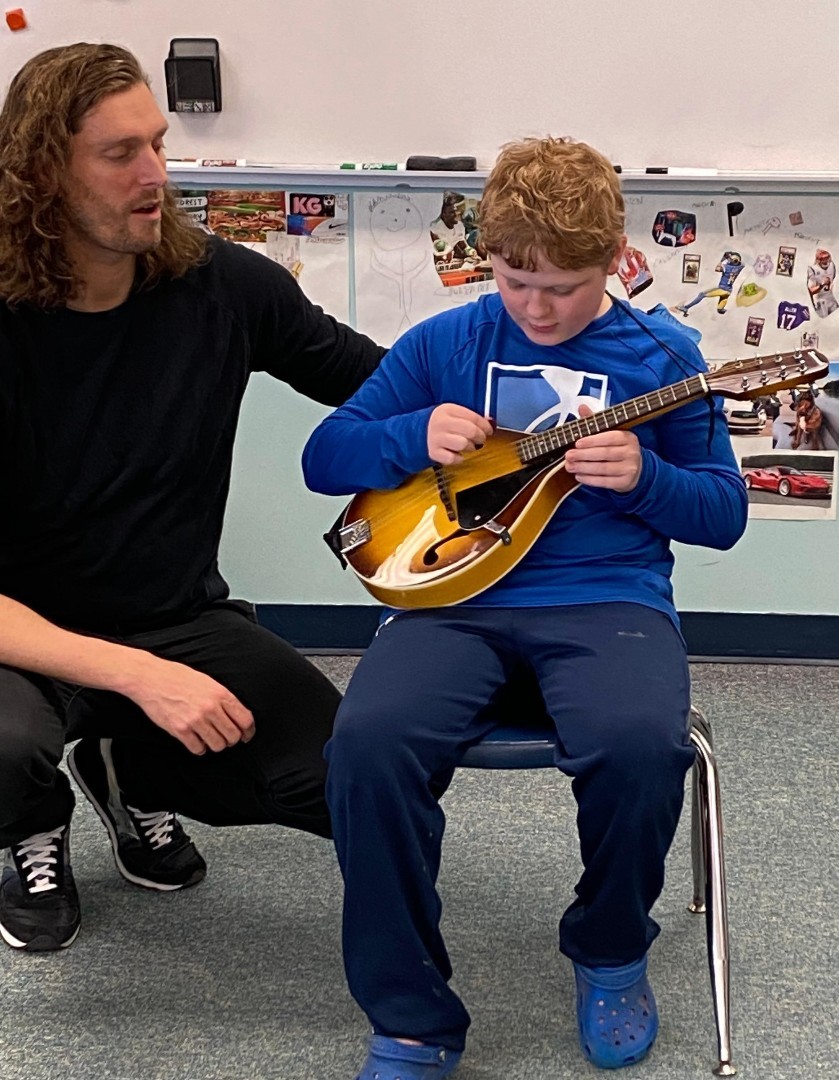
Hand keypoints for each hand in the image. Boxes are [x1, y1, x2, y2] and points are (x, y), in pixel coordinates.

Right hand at [126, 654, 254, 754]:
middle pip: (233, 735)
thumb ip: (223, 698)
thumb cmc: (179, 677)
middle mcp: (210, 708)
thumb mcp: (208, 681)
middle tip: (226, 738)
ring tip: (210, 738)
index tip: (246, 736)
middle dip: (232, 739)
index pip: (245, 720)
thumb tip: (238, 716)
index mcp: (221, 694)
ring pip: (218, 745)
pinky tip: (196, 741)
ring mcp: (195, 720)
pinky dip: (199, 748)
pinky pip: (198, 749)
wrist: (150, 678)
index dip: (248, 731)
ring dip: (216, 745)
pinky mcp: (180, 729)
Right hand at [427, 403, 493, 464]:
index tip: (489, 431)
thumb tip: (491, 423)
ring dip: (470, 447)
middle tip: (480, 439)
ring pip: (463, 444)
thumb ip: (471, 418)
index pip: (473, 417)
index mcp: (448, 409)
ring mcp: (436, 438)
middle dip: (480, 437)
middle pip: (470, 431)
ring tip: (467, 445)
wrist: (420, 432)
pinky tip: (457, 453)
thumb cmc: (443, 424)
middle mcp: (441, 422)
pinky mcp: (433, 452)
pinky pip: (453, 458)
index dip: (485, 426)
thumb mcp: (454, 415)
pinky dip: (458, 458)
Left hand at [564, 404, 642, 492]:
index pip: (610, 438)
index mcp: (628, 437)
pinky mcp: (625, 482)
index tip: (577, 443)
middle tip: (568, 455)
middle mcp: (631, 452)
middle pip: (605, 454)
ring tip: (569, 466)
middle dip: (584, 455)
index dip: (592, 441)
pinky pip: (605, 482)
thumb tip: (581, 407)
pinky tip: (579, 476)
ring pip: (603, 469)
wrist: (636, 470)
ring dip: (584, 468)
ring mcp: (630, 468)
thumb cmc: (618, 448)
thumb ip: (595, 421)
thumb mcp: (611, 433)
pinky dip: (590, 480)